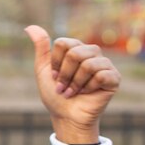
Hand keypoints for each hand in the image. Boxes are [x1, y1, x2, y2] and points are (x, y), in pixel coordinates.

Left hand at [25, 25, 120, 144]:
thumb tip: (30, 27)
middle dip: (65, 75)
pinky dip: (89, 88)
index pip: (63, 43)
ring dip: (75, 83)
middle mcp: (91, 52)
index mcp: (76, 48)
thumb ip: (41, 48)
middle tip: (63, 88)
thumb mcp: (43, 70)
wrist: (66, 117)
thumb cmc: (55, 95)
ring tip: (73, 92)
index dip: (55, 63)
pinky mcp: (114, 78)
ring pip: (88, 64)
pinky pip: (101, 75)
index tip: (54, 77)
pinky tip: (87, 94)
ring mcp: (104, 64)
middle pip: (75, 53)